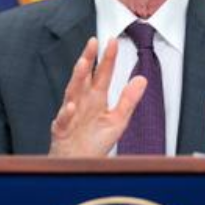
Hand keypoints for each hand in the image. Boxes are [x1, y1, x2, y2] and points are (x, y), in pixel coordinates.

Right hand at [49, 37, 146, 156]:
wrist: (80, 163)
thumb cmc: (96, 141)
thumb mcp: (118, 120)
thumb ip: (128, 100)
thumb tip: (142, 79)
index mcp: (96, 97)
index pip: (103, 73)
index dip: (108, 58)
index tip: (112, 41)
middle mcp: (83, 100)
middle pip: (84, 76)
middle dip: (88, 58)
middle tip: (93, 42)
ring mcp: (71, 113)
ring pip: (72, 91)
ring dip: (77, 78)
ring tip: (83, 64)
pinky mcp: (61, 128)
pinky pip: (64, 119)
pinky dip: (67, 112)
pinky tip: (72, 105)